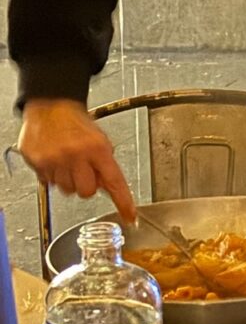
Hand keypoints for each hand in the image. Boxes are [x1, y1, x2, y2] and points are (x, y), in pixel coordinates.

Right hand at [18, 99, 136, 223]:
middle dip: (87, 185)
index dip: (123, 201)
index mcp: (97, 148)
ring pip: (67, 191)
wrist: (51, 106)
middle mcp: (76, 155)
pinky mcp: (38, 164)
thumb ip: (104, 163)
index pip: (115, 181)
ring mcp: (55, 160)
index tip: (130, 216)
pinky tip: (55, 160)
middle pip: (87, 192)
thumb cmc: (76, 122)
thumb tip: (108, 187)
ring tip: (68, 162)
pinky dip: (53, 175)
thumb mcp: (99, 139)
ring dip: (69, 181)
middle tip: (84, 170)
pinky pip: (49, 183)